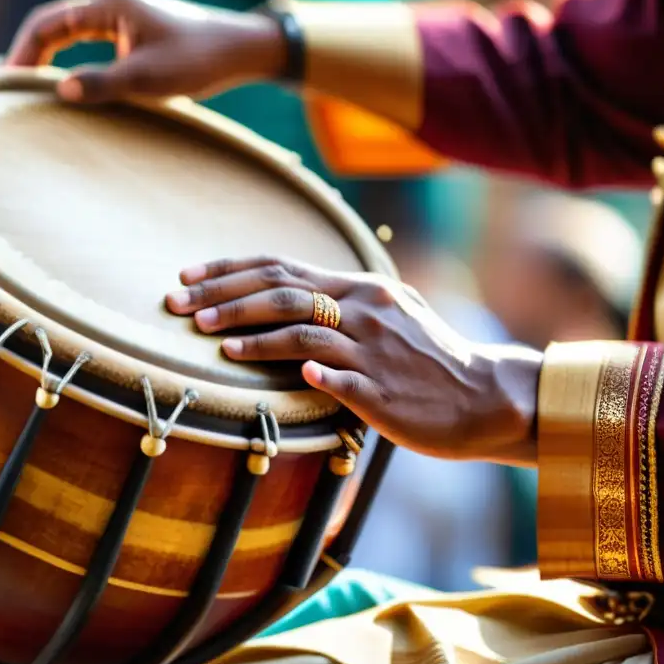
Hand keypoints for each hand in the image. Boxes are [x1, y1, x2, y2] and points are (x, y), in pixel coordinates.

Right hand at [7, 0, 286, 103]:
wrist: (239, 51)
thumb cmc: (198, 61)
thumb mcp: (148, 79)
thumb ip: (102, 83)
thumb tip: (60, 91)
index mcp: (110, 4)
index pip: (48, 22)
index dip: (22, 51)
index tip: (6, 81)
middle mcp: (111, 2)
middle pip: (53, 24)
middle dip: (29, 54)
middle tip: (9, 88)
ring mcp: (123, 14)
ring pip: (69, 32)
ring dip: (47, 57)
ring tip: (26, 88)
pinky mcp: (133, 29)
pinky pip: (88, 40)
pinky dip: (68, 58)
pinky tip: (62, 82)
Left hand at [165, 256, 542, 466]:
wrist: (485, 396)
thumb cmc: (427, 360)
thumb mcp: (386, 315)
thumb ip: (339, 304)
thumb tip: (285, 299)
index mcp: (360, 287)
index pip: (282, 266)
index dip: (229, 270)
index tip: (187, 276)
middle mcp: (364, 309)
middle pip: (282, 291)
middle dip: (223, 296)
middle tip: (178, 305)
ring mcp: (372, 349)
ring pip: (302, 331)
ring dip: (250, 334)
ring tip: (210, 340)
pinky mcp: (381, 391)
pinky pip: (337, 377)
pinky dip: (304, 370)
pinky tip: (269, 370)